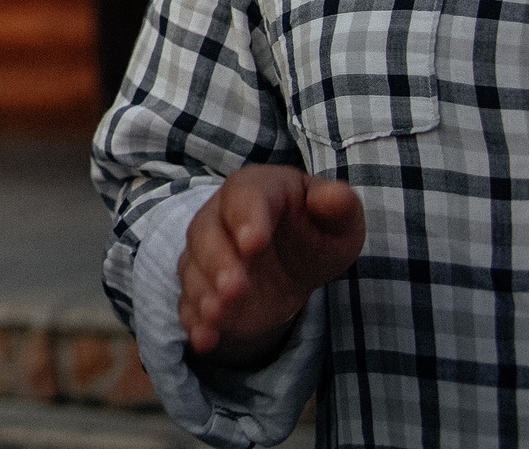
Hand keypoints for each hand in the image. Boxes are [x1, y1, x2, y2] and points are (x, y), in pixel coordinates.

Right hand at [178, 165, 364, 367]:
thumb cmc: (316, 231)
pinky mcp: (203, 288)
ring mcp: (206, 254)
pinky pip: (189, 302)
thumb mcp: (338, 220)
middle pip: (206, 234)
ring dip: (204, 292)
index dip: (247, 219)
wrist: (294, 260)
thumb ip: (339, 206)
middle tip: (234, 288)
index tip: (253, 243)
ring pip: (193, 269)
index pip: (244, 198)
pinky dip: (194, 320)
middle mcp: (219, 217)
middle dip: (218, 263)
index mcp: (254, 190)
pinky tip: (204, 338)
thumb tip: (337, 196)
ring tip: (218, 314)